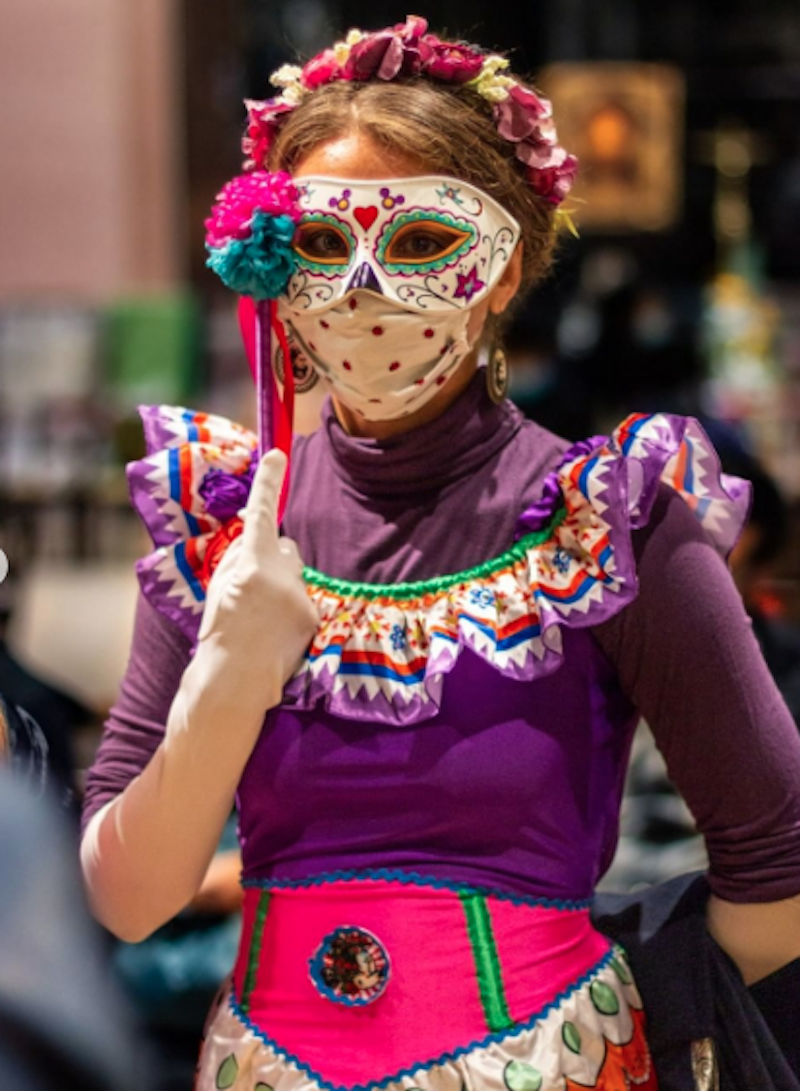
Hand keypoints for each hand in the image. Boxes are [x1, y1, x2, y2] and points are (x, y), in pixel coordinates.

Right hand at [198, 448, 316, 709]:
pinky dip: (293, 610)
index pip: (260, 513)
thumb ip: (238, 558)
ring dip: (284, 587)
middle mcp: (281, 575)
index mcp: (250, 564)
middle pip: (286, 548)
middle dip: (274, 560)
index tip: (277, 454)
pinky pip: (305, 599)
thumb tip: (254, 540)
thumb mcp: (218, 586)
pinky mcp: (314, 617)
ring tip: (264, 618)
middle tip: (255, 590)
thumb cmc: (219, 632)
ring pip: (296, 575)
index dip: (268, 481)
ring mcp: (301, 597)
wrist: (235, 680)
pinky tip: (278, 632)